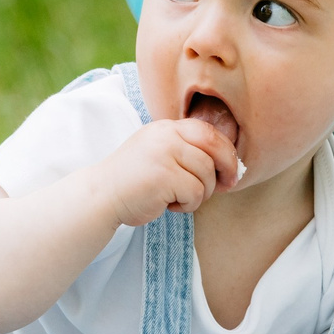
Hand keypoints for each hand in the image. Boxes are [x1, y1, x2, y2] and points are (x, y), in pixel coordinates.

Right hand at [95, 118, 242, 226]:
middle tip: (226, 187)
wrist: (101, 196)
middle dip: (225, 170)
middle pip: (214, 150)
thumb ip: (185, 151)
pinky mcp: (163, 176)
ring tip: (178, 199)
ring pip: (206, 175)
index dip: (226, 151)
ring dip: (199, 194)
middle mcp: (166, 136)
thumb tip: (229, 165)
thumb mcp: (158, 154)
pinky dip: (187, 205)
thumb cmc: (133, 181)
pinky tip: (169, 206)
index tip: (231, 171)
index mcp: (166, 128)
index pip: (208, 131)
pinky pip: (195, 193)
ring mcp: (164, 154)